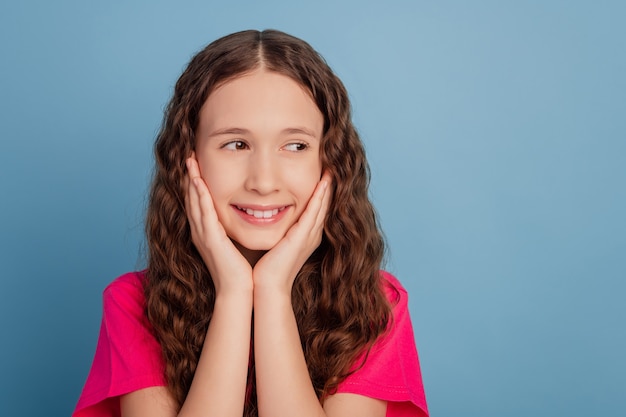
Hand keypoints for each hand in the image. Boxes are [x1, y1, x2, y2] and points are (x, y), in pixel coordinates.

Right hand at [185, 155, 252, 294]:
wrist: (238, 290)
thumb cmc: (240, 270)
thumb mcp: (235, 244)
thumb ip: (234, 230)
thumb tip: (248, 215)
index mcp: (207, 232)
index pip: (199, 202)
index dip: (196, 183)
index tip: (198, 164)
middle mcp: (200, 231)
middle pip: (191, 197)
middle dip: (190, 176)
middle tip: (189, 155)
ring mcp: (202, 234)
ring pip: (193, 201)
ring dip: (191, 179)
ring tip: (190, 160)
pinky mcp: (209, 238)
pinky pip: (203, 212)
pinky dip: (200, 195)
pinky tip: (198, 180)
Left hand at [252, 172, 331, 293]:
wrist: (266, 286)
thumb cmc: (266, 268)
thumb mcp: (275, 243)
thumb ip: (276, 229)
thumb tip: (265, 215)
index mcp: (306, 236)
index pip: (317, 208)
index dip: (321, 191)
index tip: (323, 173)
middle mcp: (312, 234)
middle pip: (324, 204)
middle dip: (328, 185)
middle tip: (332, 165)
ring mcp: (309, 236)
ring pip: (322, 205)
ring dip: (327, 186)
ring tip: (331, 168)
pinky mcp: (303, 237)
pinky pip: (314, 212)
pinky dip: (319, 196)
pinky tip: (323, 182)